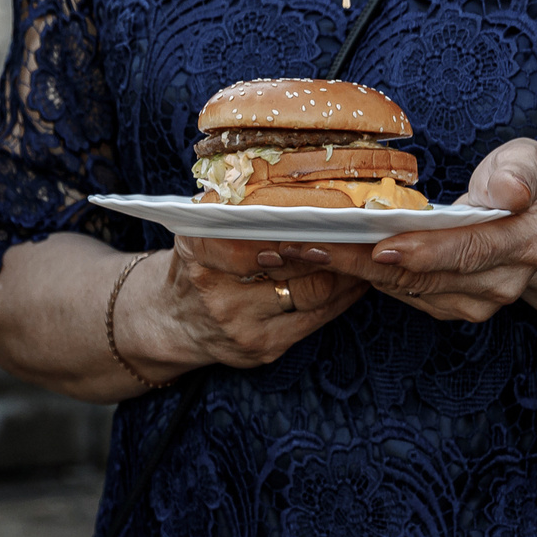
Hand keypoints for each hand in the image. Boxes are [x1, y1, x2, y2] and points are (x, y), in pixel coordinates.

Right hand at [119, 233, 367, 377]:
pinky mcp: (260, 349)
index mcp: (198, 248)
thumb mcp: (201, 230)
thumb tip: (298, 188)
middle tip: (363, 228)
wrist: (171, 322)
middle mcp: (216, 290)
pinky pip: (315, 321)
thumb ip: (235, 211)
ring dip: (345, 272)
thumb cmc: (197, 266)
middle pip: (293, 264)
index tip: (335, 212)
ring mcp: (239, 324)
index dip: (304, 225)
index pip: (262, 234)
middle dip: (333, 246)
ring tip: (365, 250)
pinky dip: (341, 299)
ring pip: (311, 293)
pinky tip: (356, 282)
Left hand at [312, 137, 536, 323]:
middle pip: (428, 277)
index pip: (470, 249)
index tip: (381, 245)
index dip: (425, 250)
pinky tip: (334, 259)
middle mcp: (504, 282)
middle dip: (367, 262)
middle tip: (317, 245)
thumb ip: (520, 171)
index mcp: (527, 242)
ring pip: (409, 290)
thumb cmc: (523, 182)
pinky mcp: (455, 307)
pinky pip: (405, 295)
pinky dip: (368, 278)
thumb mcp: (530, 161)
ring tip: (310, 249)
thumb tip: (508, 191)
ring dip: (357, 271)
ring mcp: (480, 302)